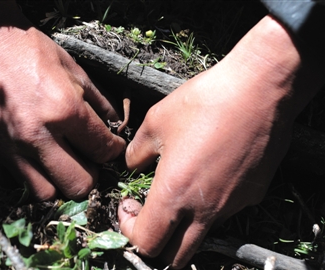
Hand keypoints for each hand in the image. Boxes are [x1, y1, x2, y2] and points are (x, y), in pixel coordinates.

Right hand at [0, 1, 125, 199]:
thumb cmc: (26, 50)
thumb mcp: (71, 67)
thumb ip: (98, 100)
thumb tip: (114, 126)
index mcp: (64, 110)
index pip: (104, 151)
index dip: (113, 150)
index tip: (110, 147)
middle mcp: (36, 136)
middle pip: (79, 186)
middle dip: (90, 176)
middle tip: (87, 161)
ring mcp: (5, 149)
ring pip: (45, 194)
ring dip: (57, 181)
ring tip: (56, 162)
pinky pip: (9, 184)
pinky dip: (22, 176)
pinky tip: (25, 157)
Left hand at [118, 15, 324, 267]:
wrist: (259, 90)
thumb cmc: (204, 103)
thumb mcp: (156, 121)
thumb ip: (137, 151)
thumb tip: (132, 164)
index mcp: (175, 194)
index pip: (146, 242)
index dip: (129, 229)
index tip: (129, 205)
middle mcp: (205, 210)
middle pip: (175, 257)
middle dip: (155, 242)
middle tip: (148, 212)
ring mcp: (232, 206)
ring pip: (201, 236)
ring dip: (183, 225)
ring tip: (180, 188)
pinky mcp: (252, 196)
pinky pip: (225, 212)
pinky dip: (210, 205)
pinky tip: (210, 173)